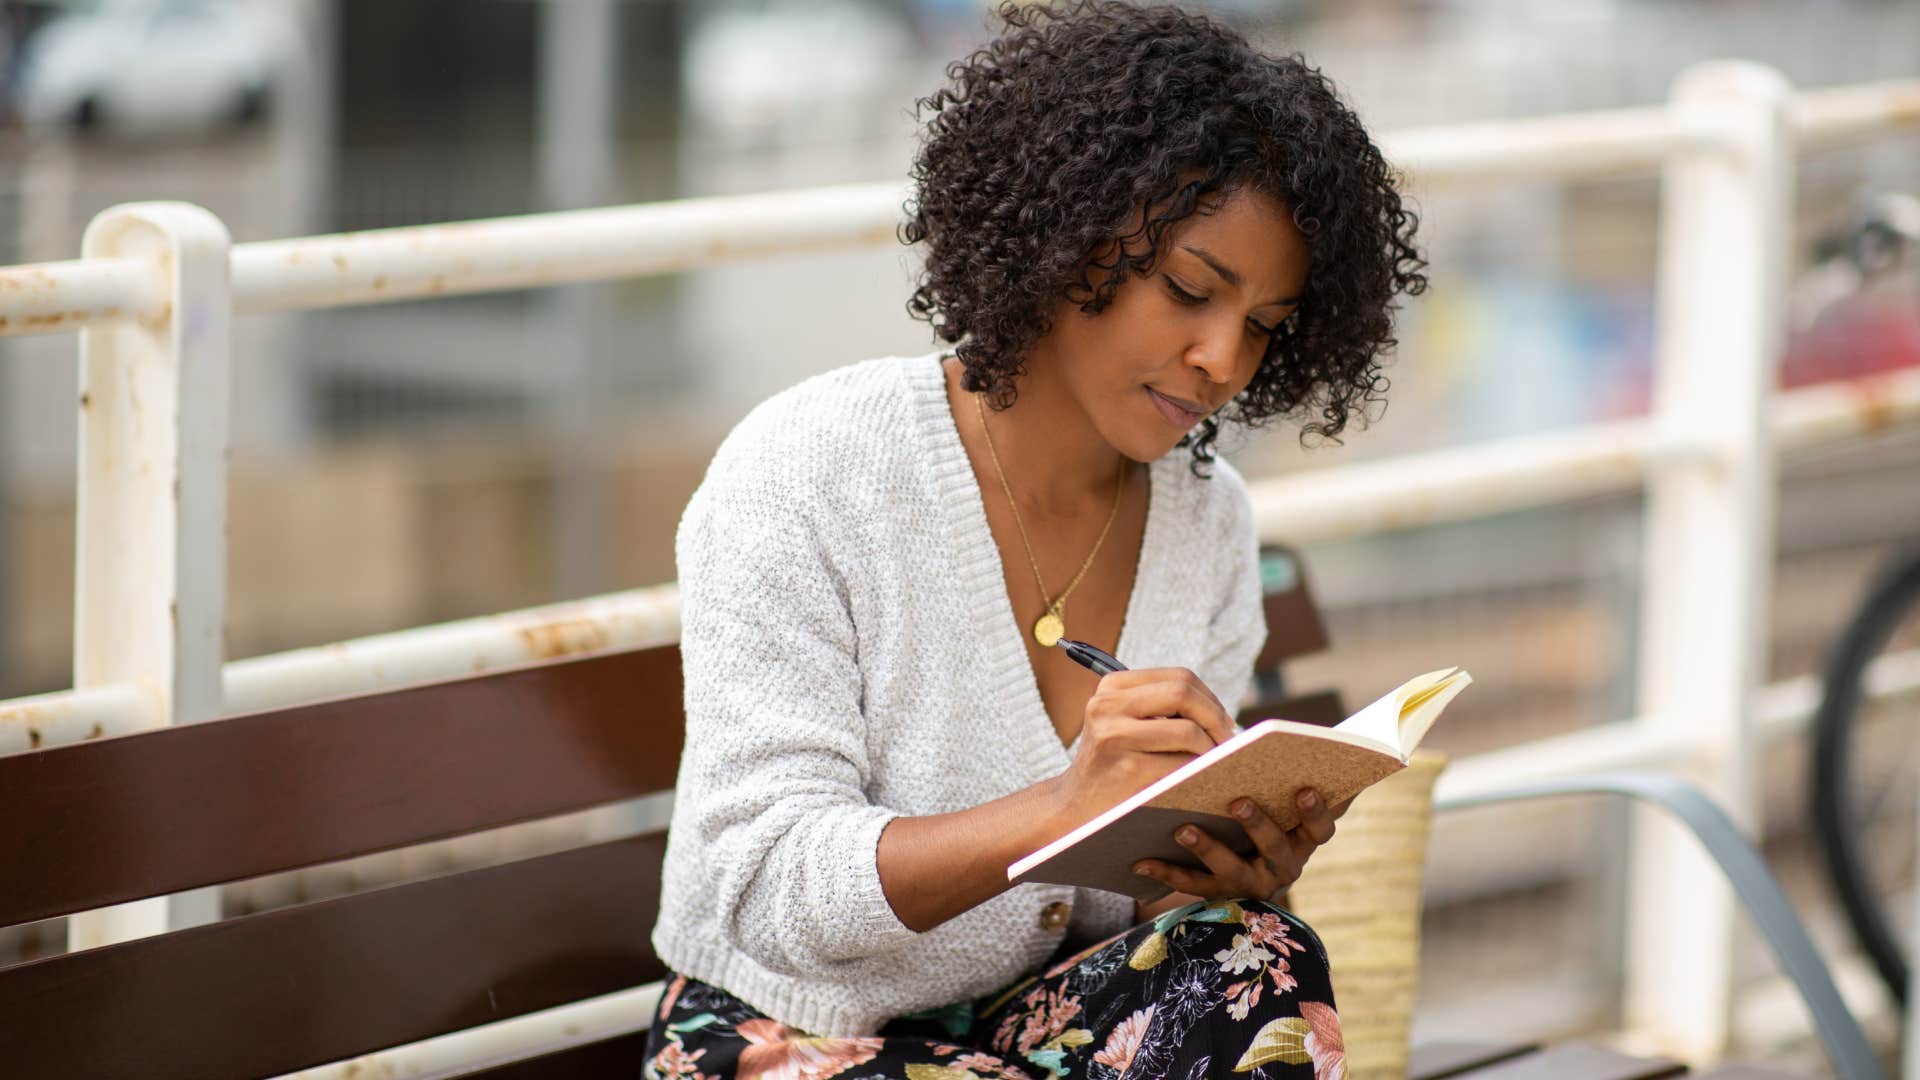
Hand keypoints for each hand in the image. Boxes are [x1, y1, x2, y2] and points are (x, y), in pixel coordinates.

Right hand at [1044, 667, 1236, 834]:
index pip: (1180, 677)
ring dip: (1211, 749)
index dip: (1211, 699)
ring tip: (1214, 763)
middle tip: (1228, 742)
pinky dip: (1199, 772)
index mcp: (1112, 686)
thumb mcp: (1123, 722)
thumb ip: (1160, 707)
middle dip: (1216, 718)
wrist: (1074, 806)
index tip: (1223, 722)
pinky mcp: (1128, 770)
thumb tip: (1222, 715)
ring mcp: (1115, 737)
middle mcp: (1108, 705)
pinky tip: (1199, 780)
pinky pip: (1182, 765)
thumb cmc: (1113, 763)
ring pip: (1188, 731)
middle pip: (1184, 694)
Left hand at [1132, 788, 1352, 901]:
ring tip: (1183, 829)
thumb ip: (1282, 781)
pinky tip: (1141, 860)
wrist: (1240, 871)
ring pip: (1232, 871)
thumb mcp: (1279, 803)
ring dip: (1208, 849)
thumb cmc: (1262, 817)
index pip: (1321, 830)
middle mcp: (1282, 867)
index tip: (1305, 789)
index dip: (1317, 812)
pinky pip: (1192, 885)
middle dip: (1259, 826)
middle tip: (1239, 801)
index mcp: (1302, 840)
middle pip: (1276, 850)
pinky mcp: (1218, 896)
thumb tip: (1287, 744)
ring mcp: (1251, 885)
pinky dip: (1166, 872)